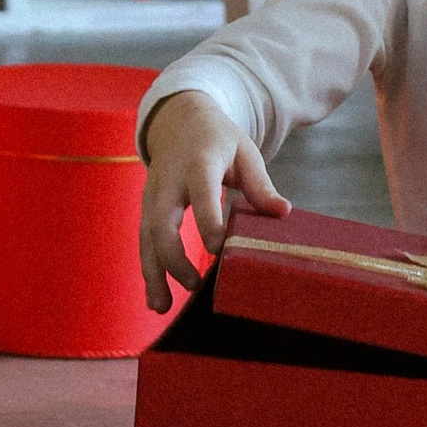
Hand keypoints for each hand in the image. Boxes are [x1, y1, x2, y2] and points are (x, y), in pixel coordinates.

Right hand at [139, 90, 286, 313]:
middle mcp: (168, 180)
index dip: (208, 221)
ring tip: (163, 307)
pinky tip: (155, 299)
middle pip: (162, 221)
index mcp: (198, 162)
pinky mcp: (146, 209)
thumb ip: (260, 184)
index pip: (201, 194)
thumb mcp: (243, 151)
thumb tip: (283, 213)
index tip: (219, 249)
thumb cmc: (218, 139)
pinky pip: (143, 242)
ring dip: (153, 273)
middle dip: (174, 257)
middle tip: (195, 284)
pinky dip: (148, 271)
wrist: (178, 119)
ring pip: (146, 237)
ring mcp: (152, 195)